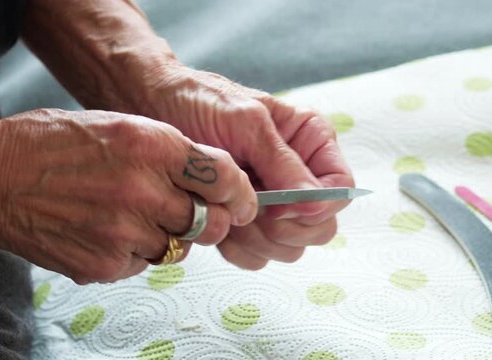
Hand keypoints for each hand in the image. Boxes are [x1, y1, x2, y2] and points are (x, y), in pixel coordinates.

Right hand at [0, 109, 256, 283]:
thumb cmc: (53, 143)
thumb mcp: (120, 124)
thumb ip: (171, 151)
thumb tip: (215, 179)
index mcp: (151, 145)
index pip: (224, 176)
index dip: (241, 192)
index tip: (244, 201)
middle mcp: (143, 190)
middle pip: (209, 221)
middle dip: (208, 219)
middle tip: (192, 211)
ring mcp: (123, 232)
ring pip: (178, 249)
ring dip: (168, 236)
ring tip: (135, 216)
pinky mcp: (104, 264)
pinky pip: (142, 264)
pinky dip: (135, 252)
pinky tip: (108, 230)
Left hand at [137, 66, 354, 268]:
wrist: (150, 108)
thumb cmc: (198, 101)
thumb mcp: (244, 122)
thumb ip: (282, 162)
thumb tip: (314, 204)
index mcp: (310, 141)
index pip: (340, 189)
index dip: (316, 207)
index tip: (277, 207)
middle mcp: (298, 174)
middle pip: (320, 227)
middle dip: (285, 230)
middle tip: (248, 213)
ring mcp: (273, 202)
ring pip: (290, 247)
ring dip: (259, 241)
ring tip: (227, 211)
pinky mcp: (245, 221)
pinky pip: (259, 256)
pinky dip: (240, 249)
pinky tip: (218, 224)